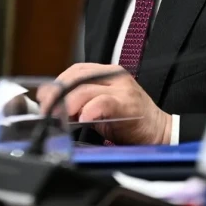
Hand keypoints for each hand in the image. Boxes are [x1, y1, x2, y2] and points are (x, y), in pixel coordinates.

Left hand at [37, 63, 171, 145]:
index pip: (75, 71)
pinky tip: (82, 119)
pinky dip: (89, 110)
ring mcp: (122, 89)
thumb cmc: (131, 122)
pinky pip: (103, 102)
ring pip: (86, 89)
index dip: (57, 84)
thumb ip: (82, 105)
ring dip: (67, 104)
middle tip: (46, 110)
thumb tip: (55, 108)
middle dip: (57, 94)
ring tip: (58, 116)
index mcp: (108, 74)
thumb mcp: (102, 109)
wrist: (162, 133)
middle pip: (77, 78)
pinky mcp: (128, 104)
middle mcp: (114, 77)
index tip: (44, 98)